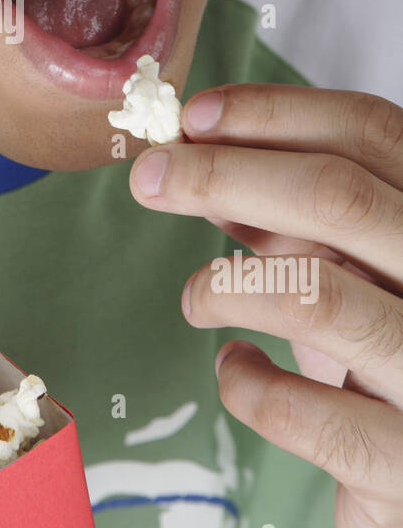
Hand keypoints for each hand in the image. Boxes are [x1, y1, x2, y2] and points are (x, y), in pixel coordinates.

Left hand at [128, 84, 402, 527]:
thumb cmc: (388, 359)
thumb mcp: (355, 271)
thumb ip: (296, 218)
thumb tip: (198, 155)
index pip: (372, 132)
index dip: (276, 114)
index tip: (194, 117)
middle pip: (338, 197)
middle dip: (224, 176)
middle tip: (148, 179)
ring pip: (317, 294)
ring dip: (227, 285)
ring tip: (195, 298)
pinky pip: (306, 413)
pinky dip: (247, 385)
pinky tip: (235, 370)